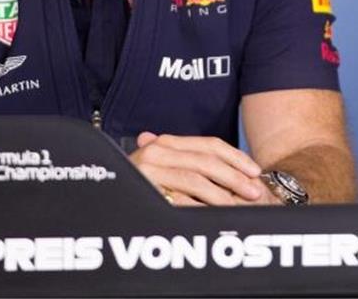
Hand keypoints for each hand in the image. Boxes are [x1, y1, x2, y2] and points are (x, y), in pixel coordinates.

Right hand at [129, 132, 278, 205]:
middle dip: (235, 176)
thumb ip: (192, 166)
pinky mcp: (143, 190)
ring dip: (223, 193)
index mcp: (167, 143)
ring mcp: (149, 170)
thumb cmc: (139, 186)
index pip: (210, 145)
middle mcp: (157, 151)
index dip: (236, 157)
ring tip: (240, 205)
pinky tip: (214, 215)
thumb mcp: (166, 170)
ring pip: (196, 179)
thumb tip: (233, 173)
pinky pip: (179, 199)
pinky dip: (201, 207)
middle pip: (207, 160)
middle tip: (254, 192)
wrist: (102, 200)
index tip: (255, 172)